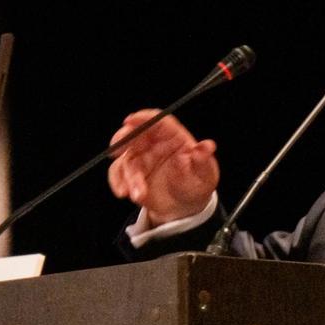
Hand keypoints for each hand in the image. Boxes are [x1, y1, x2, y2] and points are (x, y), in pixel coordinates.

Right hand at [107, 110, 218, 225]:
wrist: (185, 206)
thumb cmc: (197, 183)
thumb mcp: (205, 174)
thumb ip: (203, 160)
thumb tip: (208, 146)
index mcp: (173, 136)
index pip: (158, 121)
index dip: (143, 118)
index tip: (130, 120)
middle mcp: (153, 143)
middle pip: (134, 133)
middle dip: (122, 138)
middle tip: (117, 150)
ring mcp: (140, 157)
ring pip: (126, 159)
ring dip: (128, 175)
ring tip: (139, 194)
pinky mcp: (131, 173)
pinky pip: (118, 174)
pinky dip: (118, 182)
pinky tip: (124, 193)